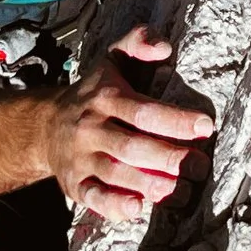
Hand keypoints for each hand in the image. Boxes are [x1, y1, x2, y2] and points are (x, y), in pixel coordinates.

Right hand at [36, 26, 214, 224]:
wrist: (45, 126)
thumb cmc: (93, 91)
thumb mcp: (112, 58)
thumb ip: (138, 42)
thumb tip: (165, 47)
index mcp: (105, 97)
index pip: (143, 110)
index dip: (175, 120)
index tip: (205, 127)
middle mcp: (91, 128)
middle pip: (132, 146)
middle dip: (169, 158)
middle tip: (200, 167)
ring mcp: (81, 158)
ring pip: (116, 174)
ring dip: (151, 184)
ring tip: (183, 191)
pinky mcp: (74, 184)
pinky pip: (94, 197)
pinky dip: (115, 205)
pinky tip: (138, 208)